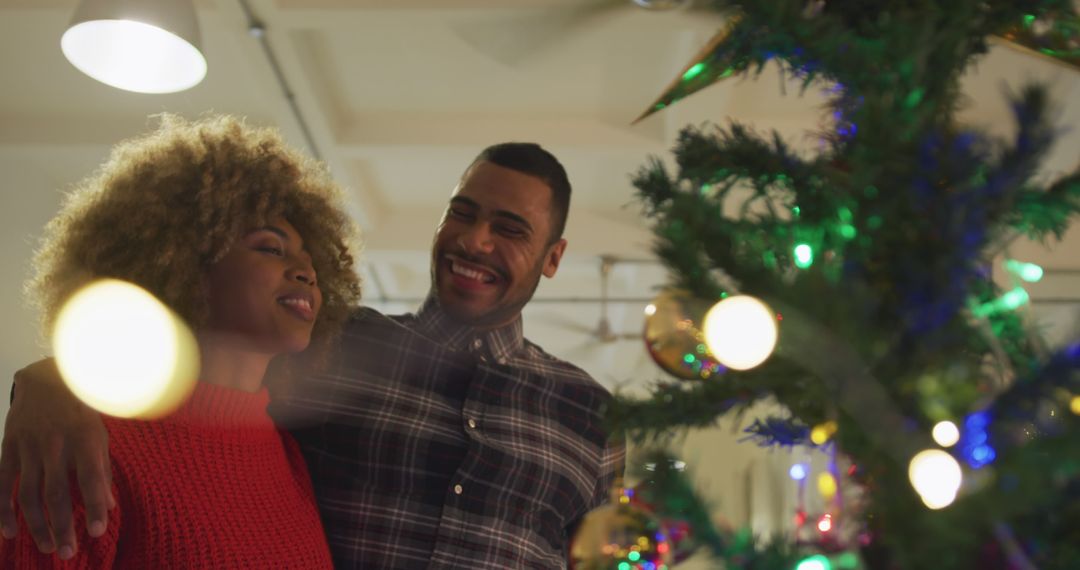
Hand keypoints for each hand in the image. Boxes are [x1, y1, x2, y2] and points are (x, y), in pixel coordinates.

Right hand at [0, 358, 113, 559]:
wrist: (48, 378)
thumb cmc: (82, 410)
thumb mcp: (101, 434)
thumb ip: (103, 469)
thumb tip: (110, 504)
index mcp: (85, 439)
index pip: (91, 478)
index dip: (94, 506)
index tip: (98, 531)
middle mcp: (56, 445)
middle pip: (57, 493)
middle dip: (62, 526)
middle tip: (67, 553)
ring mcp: (29, 447)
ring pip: (30, 494)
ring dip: (37, 525)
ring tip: (47, 547)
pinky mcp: (9, 448)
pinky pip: (3, 483)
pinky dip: (4, 509)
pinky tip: (9, 531)